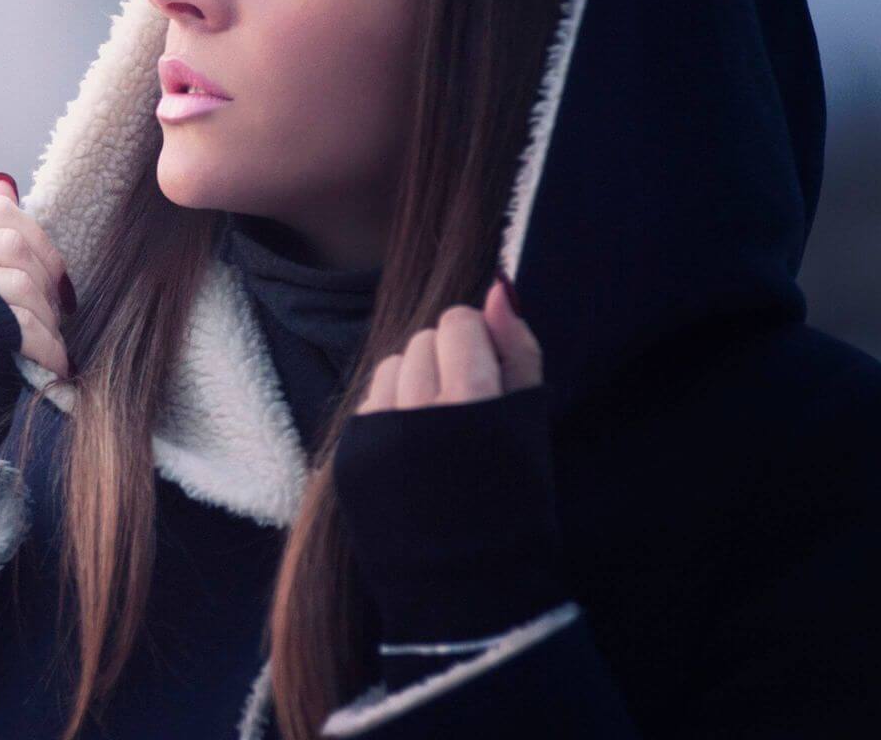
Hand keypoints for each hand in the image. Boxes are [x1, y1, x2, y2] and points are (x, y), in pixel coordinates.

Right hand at [0, 174, 75, 378]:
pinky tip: (54, 363)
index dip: (36, 238)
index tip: (51, 276)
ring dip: (48, 316)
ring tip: (51, 342)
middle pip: (11, 240)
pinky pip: (21, 320)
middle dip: (46, 277)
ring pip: (19, 278)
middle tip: (58, 312)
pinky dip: (49, 345)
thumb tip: (2, 182)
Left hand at [333, 273, 568, 643]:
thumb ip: (518, 351)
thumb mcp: (530, 428)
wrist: (466, 591)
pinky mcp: (350, 456)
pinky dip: (390, 412)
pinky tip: (412, 449)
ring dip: (415, 381)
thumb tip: (496, 288)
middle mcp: (418, 413)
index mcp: (474, 403)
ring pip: (392, 364)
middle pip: (424, 338)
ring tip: (439, 429)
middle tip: (466, 408)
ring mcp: (377, 435)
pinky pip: (370, 401)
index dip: (477, 342)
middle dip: (446, 360)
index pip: (459, 322)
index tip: (488, 372)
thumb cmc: (514, 508)